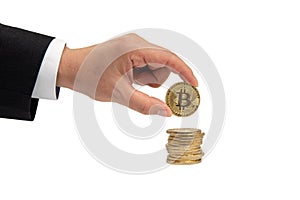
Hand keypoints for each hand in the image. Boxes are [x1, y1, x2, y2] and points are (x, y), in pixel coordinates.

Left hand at [57, 34, 197, 115]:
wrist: (69, 68)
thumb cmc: (89, 77)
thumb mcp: (118, 93)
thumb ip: (144, 104)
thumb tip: (167, 113)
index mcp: (134, 48)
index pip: (169, 58)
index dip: (185, 72)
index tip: (194, 85)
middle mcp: (136, 43)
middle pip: (162, 63)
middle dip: (157, 80)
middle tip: (147, 93)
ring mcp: (132, 47)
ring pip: (154, 66)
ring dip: (147, 80)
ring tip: (127, 84)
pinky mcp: (129, 52)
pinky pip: (145, 66)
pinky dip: (142, 77)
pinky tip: (128, 82)